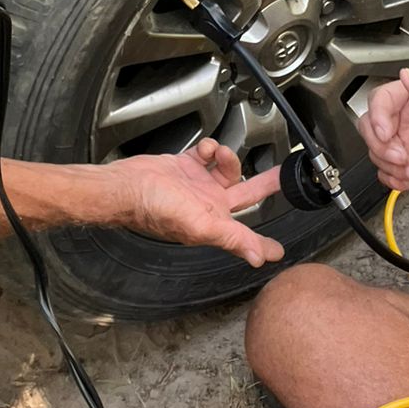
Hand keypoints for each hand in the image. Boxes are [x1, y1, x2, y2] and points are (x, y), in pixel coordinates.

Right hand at [106, 140, 283, 267]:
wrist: (127, 184)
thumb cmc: (155, 209)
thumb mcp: (201, 225)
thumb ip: (234, 238)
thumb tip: (260, 258)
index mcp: (214, 223)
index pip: (246, 236)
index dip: (262, 244)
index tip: (277, 250)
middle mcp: (208, 205)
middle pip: (246, 194)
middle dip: (264, 184)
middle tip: (281, 175)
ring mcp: (197, 185)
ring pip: (227, 169)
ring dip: (228, 158)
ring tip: (219, 154)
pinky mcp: (186, 166)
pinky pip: (207, 155)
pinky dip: (210, 149)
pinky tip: (205, 150)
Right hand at [359, 69, 408, 193]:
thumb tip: (407, 75)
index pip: (383, 100)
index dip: (378, 116)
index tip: (386, 132)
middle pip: (372, 126)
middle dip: (378, 144)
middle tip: (400, 156)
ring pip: (378, 152)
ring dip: (388, 164)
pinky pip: (390, 174)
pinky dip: (393, 179)